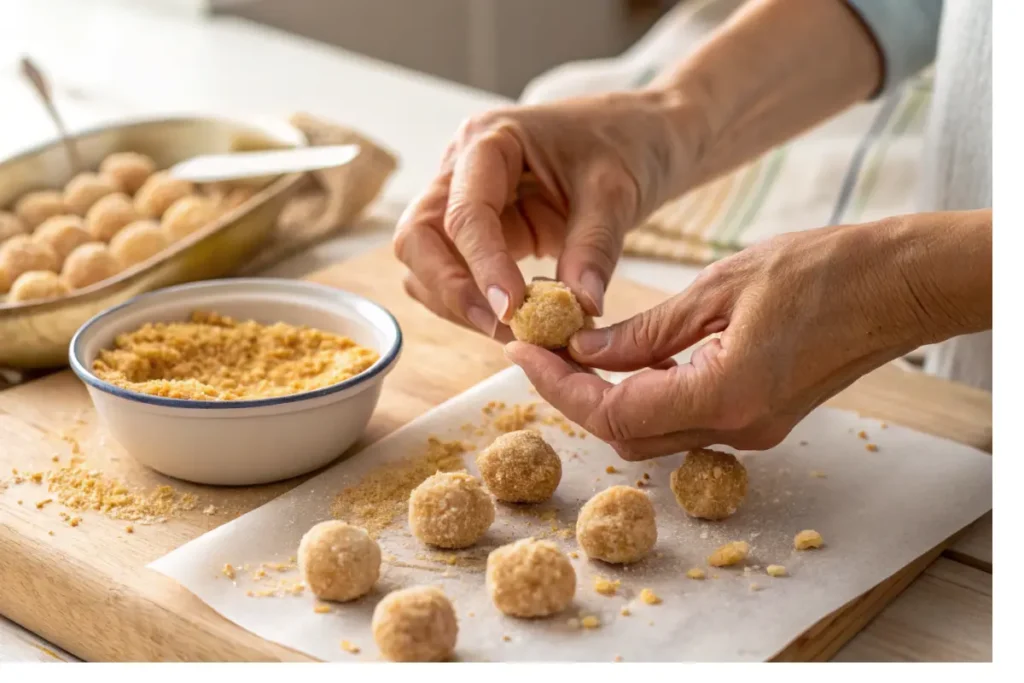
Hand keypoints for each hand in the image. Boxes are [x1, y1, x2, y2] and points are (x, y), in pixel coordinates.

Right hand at [393, 89, 698, 338]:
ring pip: (425, 265)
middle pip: (418, 239)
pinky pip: (456, 277)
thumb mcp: (616, 192)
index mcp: (488, 142)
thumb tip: (579, 308)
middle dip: (452, 290)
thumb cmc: (623, 144)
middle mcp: (461, 171)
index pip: (465, 212)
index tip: (512, 311)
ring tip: (518, 332)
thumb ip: (594, 248)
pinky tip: (519, 322)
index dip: (483, 266)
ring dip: (459, 305)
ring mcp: (464, 204)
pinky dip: (476, 306)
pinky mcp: (481, 235)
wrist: (637, 136)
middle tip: (503, 328)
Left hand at [505, 218, 971, 459]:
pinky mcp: (760, 419)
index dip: (560, 388)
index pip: (614, 413)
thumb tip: (587, 349)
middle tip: (542, 350)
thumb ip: (648, 330)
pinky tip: (630, 358)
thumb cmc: (823, 270)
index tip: (523, 353)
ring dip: (608, 398)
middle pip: (627, 434)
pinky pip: (685, 421)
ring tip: (574, 350)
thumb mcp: (720, 287)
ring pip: (653, 433)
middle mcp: (736, 428)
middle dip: (575, 396)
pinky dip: (647, 396)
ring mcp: (752, 431)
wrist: (899, 286)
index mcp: (724, 395)